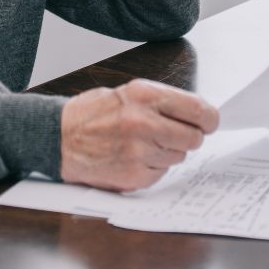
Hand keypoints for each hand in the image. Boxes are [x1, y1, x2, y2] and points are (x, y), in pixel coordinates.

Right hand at [60, 79, 218, 190]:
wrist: (58, 137)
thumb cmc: (93, 113)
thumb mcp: (129, 92)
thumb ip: (163, 102)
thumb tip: (197, 114)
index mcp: (146, 96)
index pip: (199, 110)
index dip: (209, 119)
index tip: (209, 122)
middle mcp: (144, 123)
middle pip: (194, 138)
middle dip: (190, 137)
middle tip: (176, 134)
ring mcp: (139, 152)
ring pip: (179, 157)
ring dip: (168, 152)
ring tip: (144, 144)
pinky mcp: (134, 176)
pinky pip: (161, 173)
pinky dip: (153, 167)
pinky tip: (134, 158)